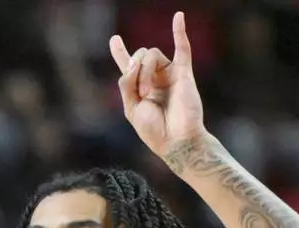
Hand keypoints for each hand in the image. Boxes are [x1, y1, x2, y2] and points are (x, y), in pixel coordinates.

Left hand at [109, 11, 204, 157]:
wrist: (176, 141)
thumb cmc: (154, 131)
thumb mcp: (131, 108)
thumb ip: (126, 83)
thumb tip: (134, 62)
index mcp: (139, 88)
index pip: (128, 66)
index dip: (120, 52)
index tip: (114, 39)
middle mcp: (154, 78)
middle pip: (139, 56)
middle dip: (135, 73)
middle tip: (142, 94)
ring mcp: (169, 74)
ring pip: (152, 54)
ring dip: (145, 72)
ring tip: (149, 93)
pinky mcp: (183, 73)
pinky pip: (183, 48)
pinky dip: (180, 31)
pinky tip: (178, 16)